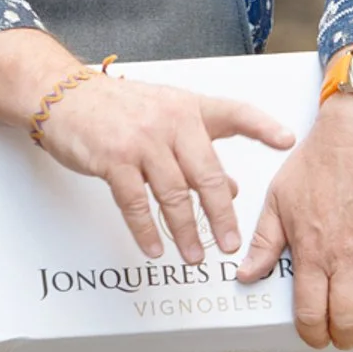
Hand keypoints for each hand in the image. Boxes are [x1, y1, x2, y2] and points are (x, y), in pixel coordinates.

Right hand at [37, 74, 293, 262]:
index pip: (234, 113)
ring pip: (172, 194)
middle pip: (206, 173)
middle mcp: (170, 122)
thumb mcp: (167, 118)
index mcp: (189, 109)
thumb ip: (201, 150)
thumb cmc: (120, 109)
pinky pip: (134, 202)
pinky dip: (146, 229)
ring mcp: (141, 141)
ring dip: (185, 230)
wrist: (65, 96)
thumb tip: (231, 190)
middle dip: (221, 214)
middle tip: (232, 244)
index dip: (263, 126)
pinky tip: (154, 247)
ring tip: (194, 256)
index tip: (287, 142)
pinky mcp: (112, 158)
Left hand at [235, 94, 352, 348]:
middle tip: (341, 338)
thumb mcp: (279, 198)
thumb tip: (245, 275)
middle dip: (342, 338)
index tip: (313, 337)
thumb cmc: (319, 160)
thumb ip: (264, 241)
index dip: (312, 335)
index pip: (311, 312)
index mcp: (313, 250)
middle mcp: (348, 257)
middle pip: (347, 319)